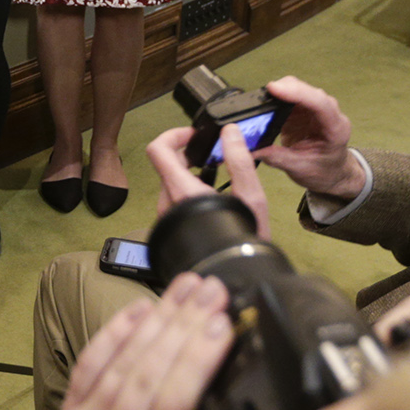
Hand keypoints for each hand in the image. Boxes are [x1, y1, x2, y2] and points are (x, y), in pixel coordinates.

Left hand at [52, 274, 233, 409]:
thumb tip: (226, 386)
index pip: (173, 407)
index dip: (197, 361)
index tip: (223, 325)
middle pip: (148, 374)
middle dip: (183, 326)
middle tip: (211, 290)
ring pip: (122, 362)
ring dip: (158, 318)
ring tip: (187, 286)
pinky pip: (91, 361)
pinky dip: (116, 331)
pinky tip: (143, 306)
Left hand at [145, 124, 267, 237]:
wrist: (235, 278)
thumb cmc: (245, 242)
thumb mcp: (251, 196)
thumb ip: (239, 160)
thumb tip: (230, 131)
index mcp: (182, 191)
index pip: (158, 150)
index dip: (174, 135)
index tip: (195, 136)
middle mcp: (167, 203)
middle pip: (166, 165)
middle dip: (189, 156)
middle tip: (214, 158)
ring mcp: (165, 217)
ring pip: (170, 183)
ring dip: (190, 174)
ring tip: (217, 178)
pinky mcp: (169, 227)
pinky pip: (173, 199)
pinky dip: (188, 190)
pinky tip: (212, 198)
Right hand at [248, 76, 363, 198]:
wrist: (331, 173)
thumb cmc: (323, 171)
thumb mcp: (300, 169)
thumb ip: (276, 158)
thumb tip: (252, 150)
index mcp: (335, 128)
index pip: (319, 103)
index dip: (297, 92)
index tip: (274, 88)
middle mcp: (329, 113)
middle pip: (308, 91)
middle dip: (285, 88)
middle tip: (264, 93)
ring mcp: (316, 109)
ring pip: (298, 89)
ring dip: (279, 92)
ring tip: (262, 102)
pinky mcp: (304, 109)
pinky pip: (290, 96)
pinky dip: (276, 99)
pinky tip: (265, 106)